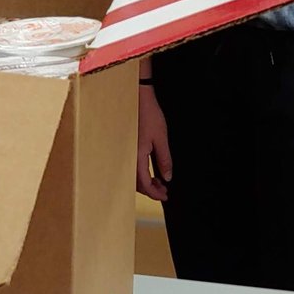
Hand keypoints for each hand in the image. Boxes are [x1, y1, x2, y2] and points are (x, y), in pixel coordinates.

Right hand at [136, 86, 172, 201]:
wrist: (137, 97)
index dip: (155, 193)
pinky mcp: (126, 146)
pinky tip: (150, 170)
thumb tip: (167, 177)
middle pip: (136, 182)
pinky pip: (131, 166)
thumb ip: (164, 159)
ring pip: (133, 175)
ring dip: (145, 181)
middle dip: (151, 189)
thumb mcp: (161, 138)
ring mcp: (126, 151)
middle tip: (164, 191)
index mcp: (136, 155)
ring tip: (159, 181)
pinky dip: (141, 172)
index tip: (165, 196)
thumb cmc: (149, 115)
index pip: (144, 183)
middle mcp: (128, 155)